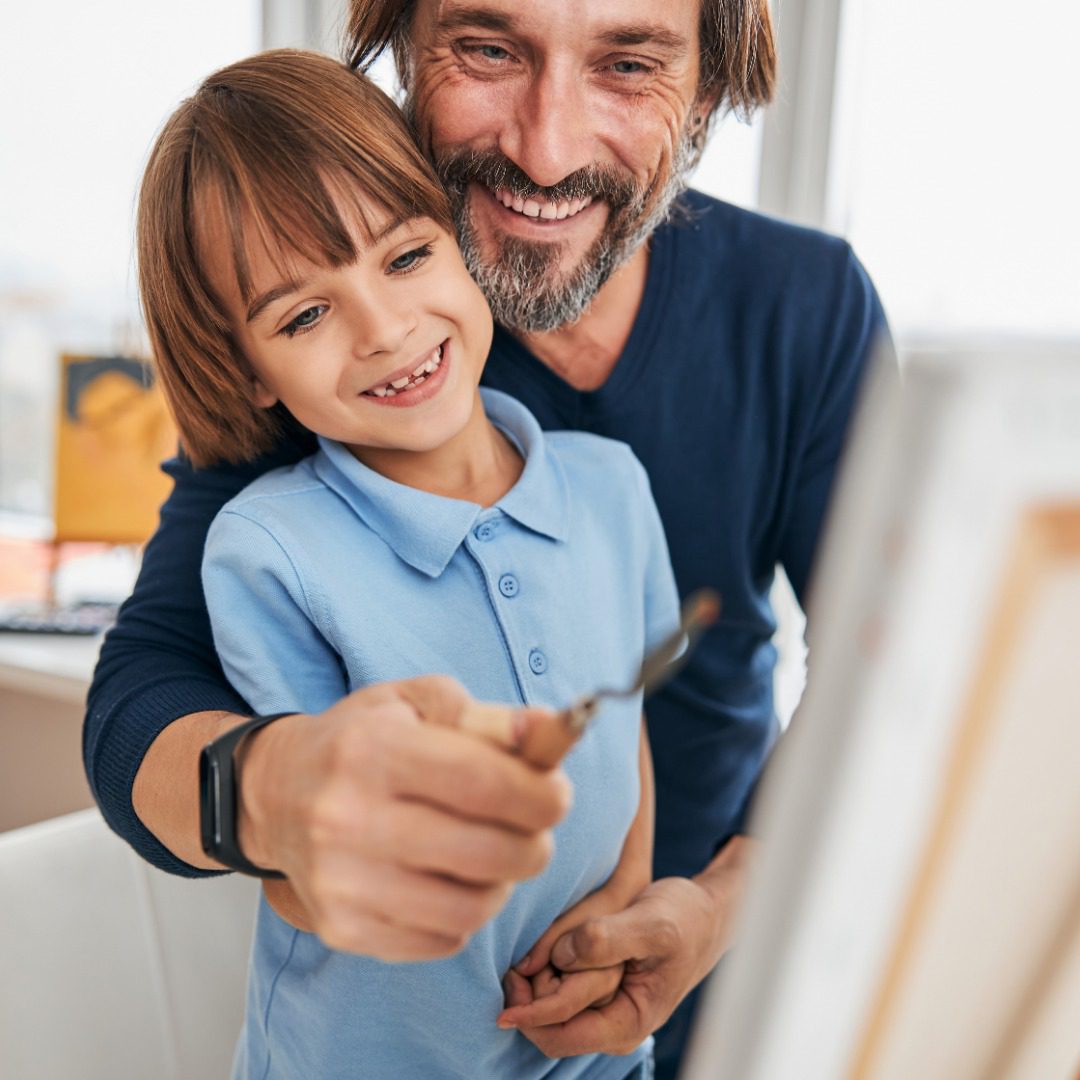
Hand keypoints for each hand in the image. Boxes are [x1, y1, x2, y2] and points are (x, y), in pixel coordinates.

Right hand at [236, 675, 571, 961]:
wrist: (274, 793)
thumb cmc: (363, 739)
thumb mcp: (417, 703)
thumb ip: (487, 718)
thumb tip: (550, 732)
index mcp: (371, 751)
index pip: (479, 781)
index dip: (537, 794)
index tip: (558, 795)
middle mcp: (348, 818)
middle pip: (484, 852)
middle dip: (534, 845)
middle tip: (537, 831)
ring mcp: (341, 881)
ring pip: (468, 908)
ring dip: (504, 884)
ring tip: (496, 856)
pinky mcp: (341, 928)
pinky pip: (440, 942)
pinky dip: (466, 916)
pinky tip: (454, 882)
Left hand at [495, 838, 750, 1057]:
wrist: (703, 912)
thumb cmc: (684, 919)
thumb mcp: (651, 923)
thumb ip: (607, 939)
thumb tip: (562, 955)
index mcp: (626, 1023)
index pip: (559, 1035)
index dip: (529, 1010)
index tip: (512, 971)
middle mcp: (611, 1025)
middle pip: (549, 1024)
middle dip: (530, 993)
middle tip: (525, 954)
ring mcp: (604, 1009)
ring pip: (550, 1006)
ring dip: (538, 979)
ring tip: (546, 944)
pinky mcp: (597, 990)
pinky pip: (559, 988)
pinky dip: (547, 970)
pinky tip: (551, 944)